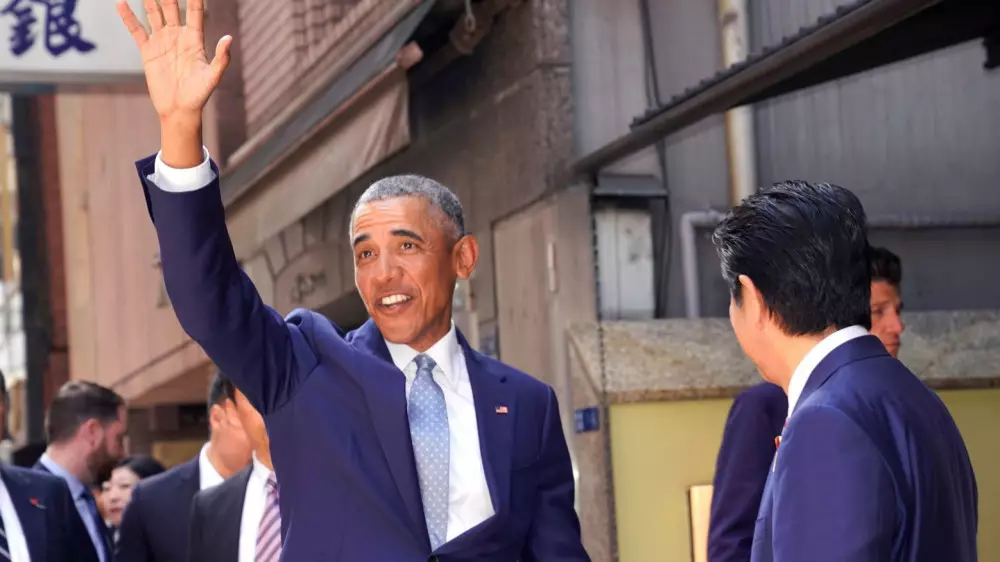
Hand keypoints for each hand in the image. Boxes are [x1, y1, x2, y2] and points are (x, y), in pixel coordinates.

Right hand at [117, 0, 230, 125]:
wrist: (179, 110)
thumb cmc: (199, 95)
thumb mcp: (213, 76)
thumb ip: (221, 58)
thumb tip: (229, 38)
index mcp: (195, 39)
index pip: (195, 11)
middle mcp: (178, 36)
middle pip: (172, 7)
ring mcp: (162, 41)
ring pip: (154, 14)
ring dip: (149, 0)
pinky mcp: (148, 51)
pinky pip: (136, 30)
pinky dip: (128, 17)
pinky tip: (121, 3)